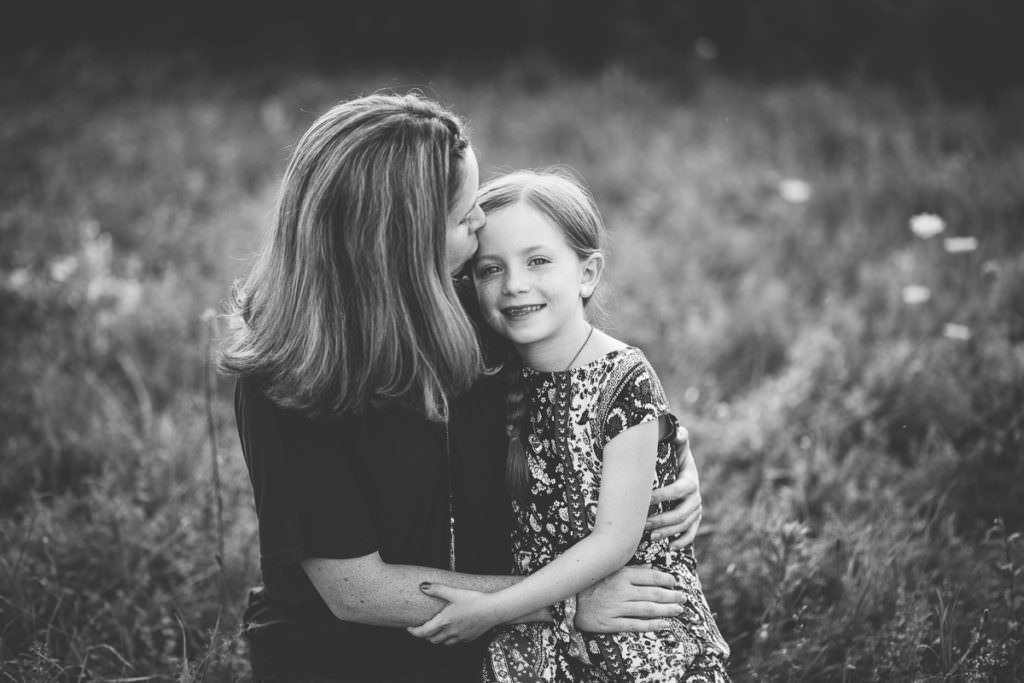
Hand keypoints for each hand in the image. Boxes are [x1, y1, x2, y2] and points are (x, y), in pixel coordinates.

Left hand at [407, 583, 497, 644]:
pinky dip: (449, 639)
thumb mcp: (454, 593)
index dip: (414, 632)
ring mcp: (460, 638)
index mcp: (444, 622)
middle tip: (422, 628)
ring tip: (436, 630)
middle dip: (425, 635)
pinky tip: (452, 631)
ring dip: (437, 638)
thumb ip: (438, 589)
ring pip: (443, 643)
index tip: (409, 628)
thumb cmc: (474, 600)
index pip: (423, 633)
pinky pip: (455, 642)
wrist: (493, 610)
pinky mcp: (469, 639)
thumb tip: (423, 586)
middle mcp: (450, 633)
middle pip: (432, 640)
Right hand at [574, 565, 683, 632]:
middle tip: (683, 598)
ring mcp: (616, 608)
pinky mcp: (610, 623)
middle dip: (672, 596)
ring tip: (678, 610)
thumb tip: (650, 568)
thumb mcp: (610, 571)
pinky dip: (652, 625)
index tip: (675, 583)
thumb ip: (631, 569)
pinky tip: (664, 624)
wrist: (568, 601)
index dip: (666, 580)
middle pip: (653, 594)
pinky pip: (635, 625)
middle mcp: (621, 591)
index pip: (651, 577)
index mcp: (622, 575)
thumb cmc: (592, 583)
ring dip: (666, 610)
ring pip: (648, 609)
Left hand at [647, 425, 702, 548]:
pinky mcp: (694, 519)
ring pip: (684, 526)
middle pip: (682, 513)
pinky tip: (670, 548)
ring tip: (651, 537)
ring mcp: (696, 509)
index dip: (663, 496)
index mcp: (690, 480)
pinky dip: (682, 541)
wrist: (684, 468)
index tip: (645, 500)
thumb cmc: (676, 458)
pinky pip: (691, 533)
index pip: (678, 490)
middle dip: (663, 520)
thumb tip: (679, 432)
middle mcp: (696, 497)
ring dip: (668, 533)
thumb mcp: (678, 448)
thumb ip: (679, 439)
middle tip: (644, 524)